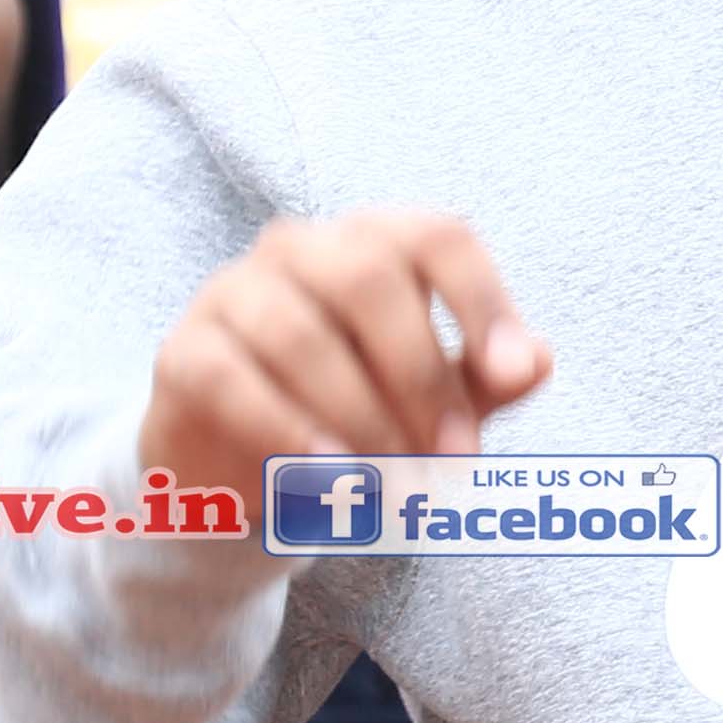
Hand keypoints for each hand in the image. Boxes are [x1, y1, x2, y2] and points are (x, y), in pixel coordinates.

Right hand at [141, 209, 551, 495]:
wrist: (242, 468)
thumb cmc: (357, 413)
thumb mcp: (433, 400)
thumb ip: (484, 379)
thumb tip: (539, 361)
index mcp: (372, 241)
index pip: (436, 236)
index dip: (481, 299)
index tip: (513, 374)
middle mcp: (300, 248)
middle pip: (368, 278)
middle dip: (421, 373)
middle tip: (454, 457)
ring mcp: (233, 292)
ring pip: (300, 335)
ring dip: (360, 417)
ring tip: (396, 486)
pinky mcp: (183, 351)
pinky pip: (231, 379)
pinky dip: (286, 431)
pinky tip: (328, 477)